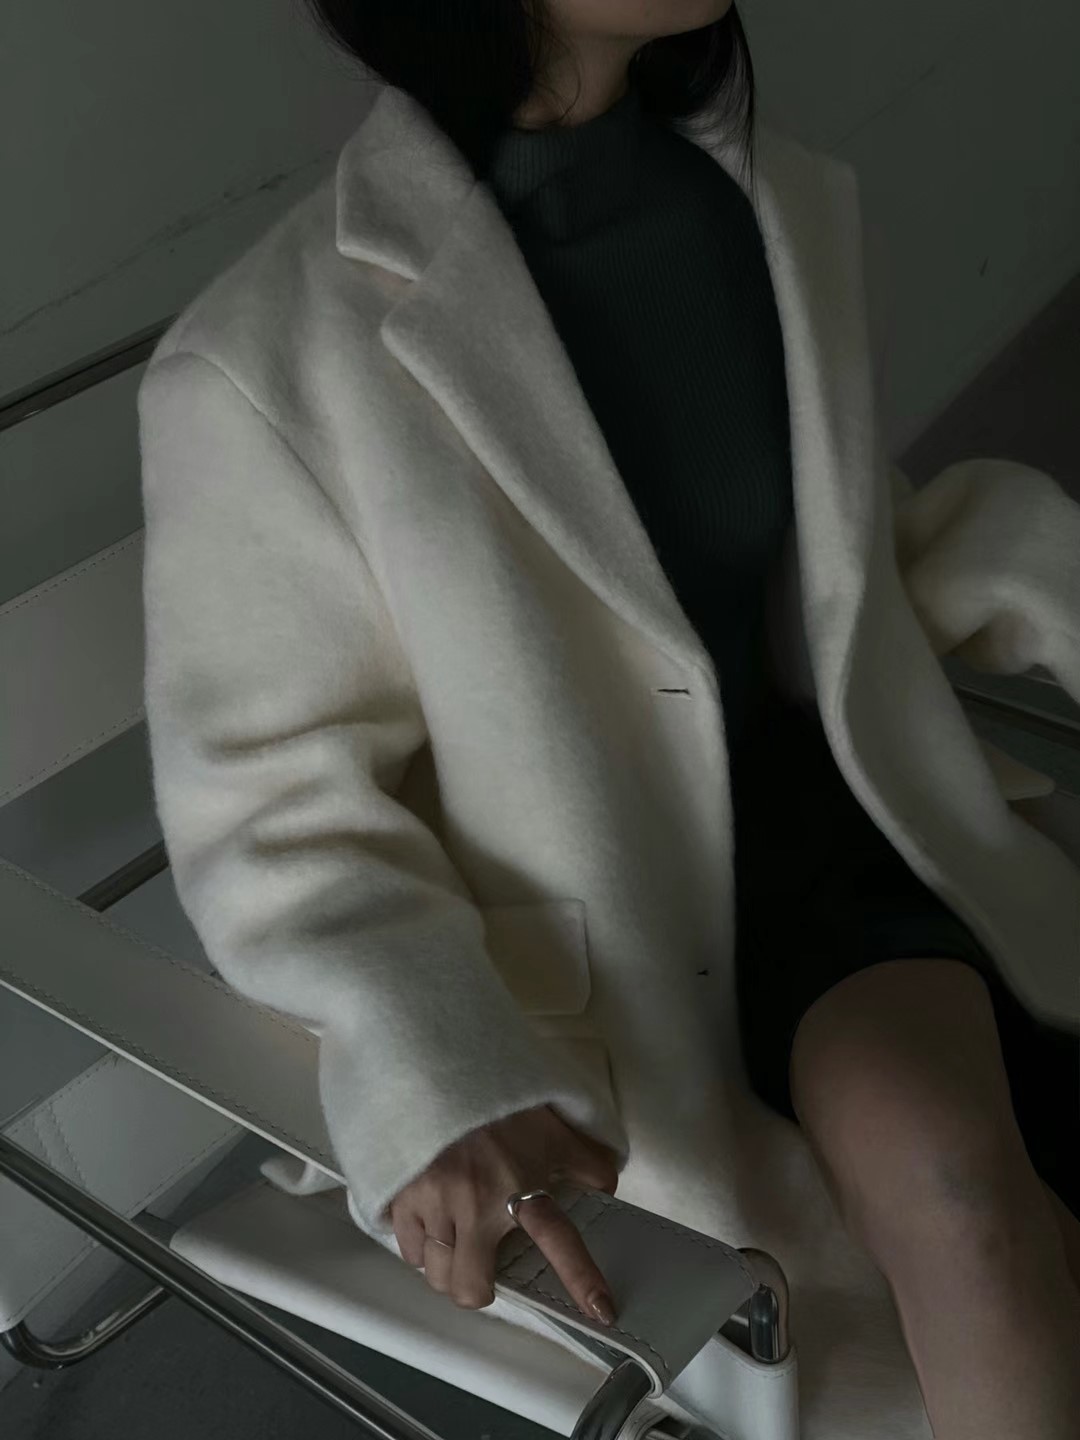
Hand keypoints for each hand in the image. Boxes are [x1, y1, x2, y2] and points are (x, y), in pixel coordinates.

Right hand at [390, 1103, 619, 1322]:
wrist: (437, 1066)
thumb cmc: (497, 1101)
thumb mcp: (550, 1126)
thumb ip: (582, 1160)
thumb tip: (607, 1188)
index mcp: (520, 1186)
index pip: (561, 1241)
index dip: (582, 1279)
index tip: (602, 1311)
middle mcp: (476, 1206)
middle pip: (468, 1287)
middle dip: (476, 1287)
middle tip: (482, 1266)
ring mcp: (433, 1205)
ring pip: (435, 1271)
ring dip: (446, 1265)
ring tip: (455, 1239)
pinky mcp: (400, 1198)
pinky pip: (407, 1247)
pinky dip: (418, 1244)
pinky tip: (429, 1220)